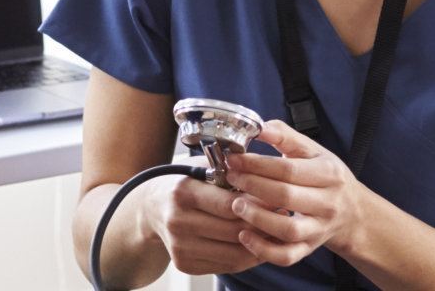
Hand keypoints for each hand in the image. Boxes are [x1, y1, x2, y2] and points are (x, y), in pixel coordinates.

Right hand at [135, 156, 267, 275]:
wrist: (151, 209)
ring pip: (234, 253)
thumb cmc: (183, 184)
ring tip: (275, 231)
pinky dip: (247, 257)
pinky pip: (227, 266)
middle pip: (234, 231)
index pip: (229, 205)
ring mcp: (180, 246)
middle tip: (283, 216)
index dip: (258, 204)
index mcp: (181, 193)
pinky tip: (257, 244)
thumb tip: (270, 179)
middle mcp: (177, 222)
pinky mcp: (185, 264)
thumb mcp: (201, 167)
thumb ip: (229, 170)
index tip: (278, 200)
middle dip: (264, 225)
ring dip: (260, 244)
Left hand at [223, 120, 365, 266]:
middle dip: (253, 186)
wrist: (352, 212)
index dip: (257, 164)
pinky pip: (287, 256)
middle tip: (229, 177)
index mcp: (329, 174)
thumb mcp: (313, 151)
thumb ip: (286, 136)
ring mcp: (319, 229)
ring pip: (288, 230)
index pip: (289, 169)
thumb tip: (260, 126)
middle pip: (287, 196)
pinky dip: (264, 249)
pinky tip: (244, 235)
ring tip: (234, 205)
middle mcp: (328, 203)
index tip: (234, 159)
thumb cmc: (326, 177)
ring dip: (258, 218)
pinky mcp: (309, 249)